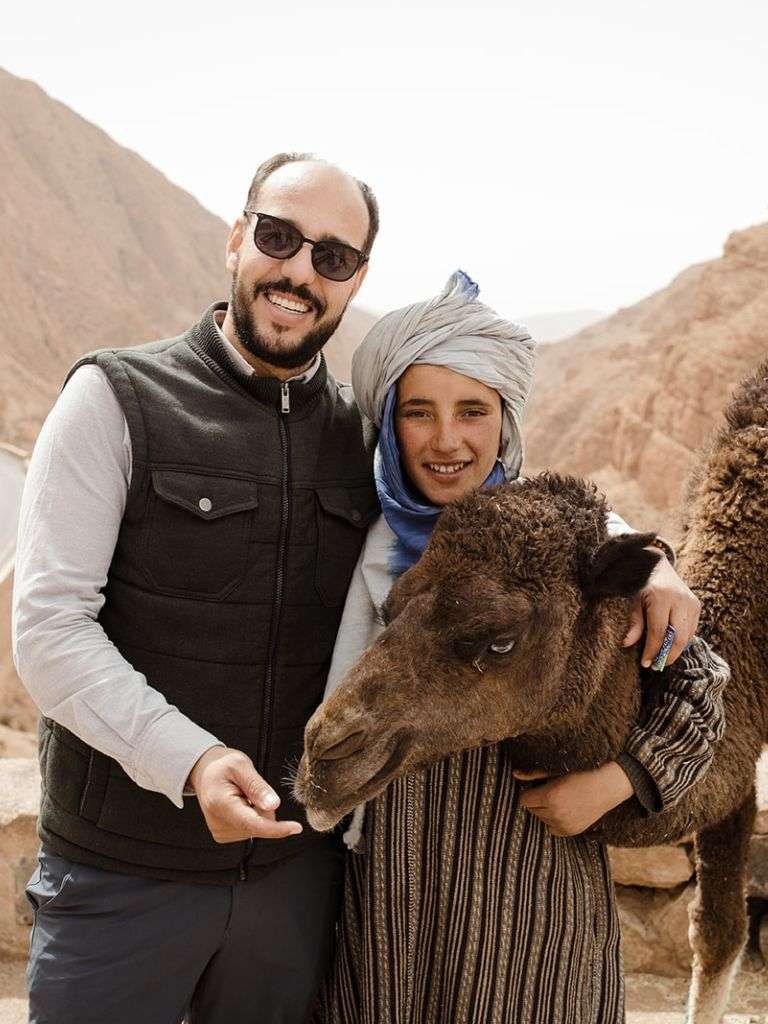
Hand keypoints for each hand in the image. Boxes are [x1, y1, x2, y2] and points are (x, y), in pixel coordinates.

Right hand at [187, 747, 302, 843]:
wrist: (203, 772)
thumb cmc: (221, 765)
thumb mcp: (241, 765)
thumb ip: (257, 786)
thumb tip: (274, 806)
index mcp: (221, 804)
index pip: (253, 824)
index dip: (276, 828)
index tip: (296, 828)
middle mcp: (219, 823)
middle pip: (259, 824)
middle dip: (264, 807)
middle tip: (249, 788)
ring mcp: (221, 832)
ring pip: (257, 827)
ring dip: (256, 810)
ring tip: (241, 794)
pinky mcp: (224, 835)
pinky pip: (251, 829)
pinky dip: (251, 815)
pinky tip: (240, 803)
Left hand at [513, 762, 633, 836]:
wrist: (607, 784)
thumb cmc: (581, 772)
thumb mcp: (556, 770)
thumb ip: (533, 774)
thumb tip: (514, 774)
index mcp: (550, 796)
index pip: (524, 800)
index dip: (530, 792)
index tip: (539, 786)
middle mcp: (556, 813)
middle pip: (532, 810)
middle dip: (537, 801)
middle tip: (551, 791)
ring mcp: (565, 824)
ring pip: (542, 819)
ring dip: (545, 811)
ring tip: (560, 799)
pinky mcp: (572, 831)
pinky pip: (552, 829)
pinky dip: (554, 821)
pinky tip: (564, 810)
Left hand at [622, 554, 700, 667]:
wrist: (659, 567)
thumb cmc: (643, 586)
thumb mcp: (634, 602)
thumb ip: (634, 623)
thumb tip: (627, 644)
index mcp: (661, 597)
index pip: (659, 631)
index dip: (653, 650)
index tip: (646, 663)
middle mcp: (679, 600)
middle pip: (677, 637)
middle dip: (668, 655)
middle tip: (657, 666)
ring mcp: (691, 602)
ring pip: (687, 636)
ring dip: (676, 651)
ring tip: (663, 659)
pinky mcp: (697, 606)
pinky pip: (692, 630)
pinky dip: (682, 641)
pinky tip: (671, 647)